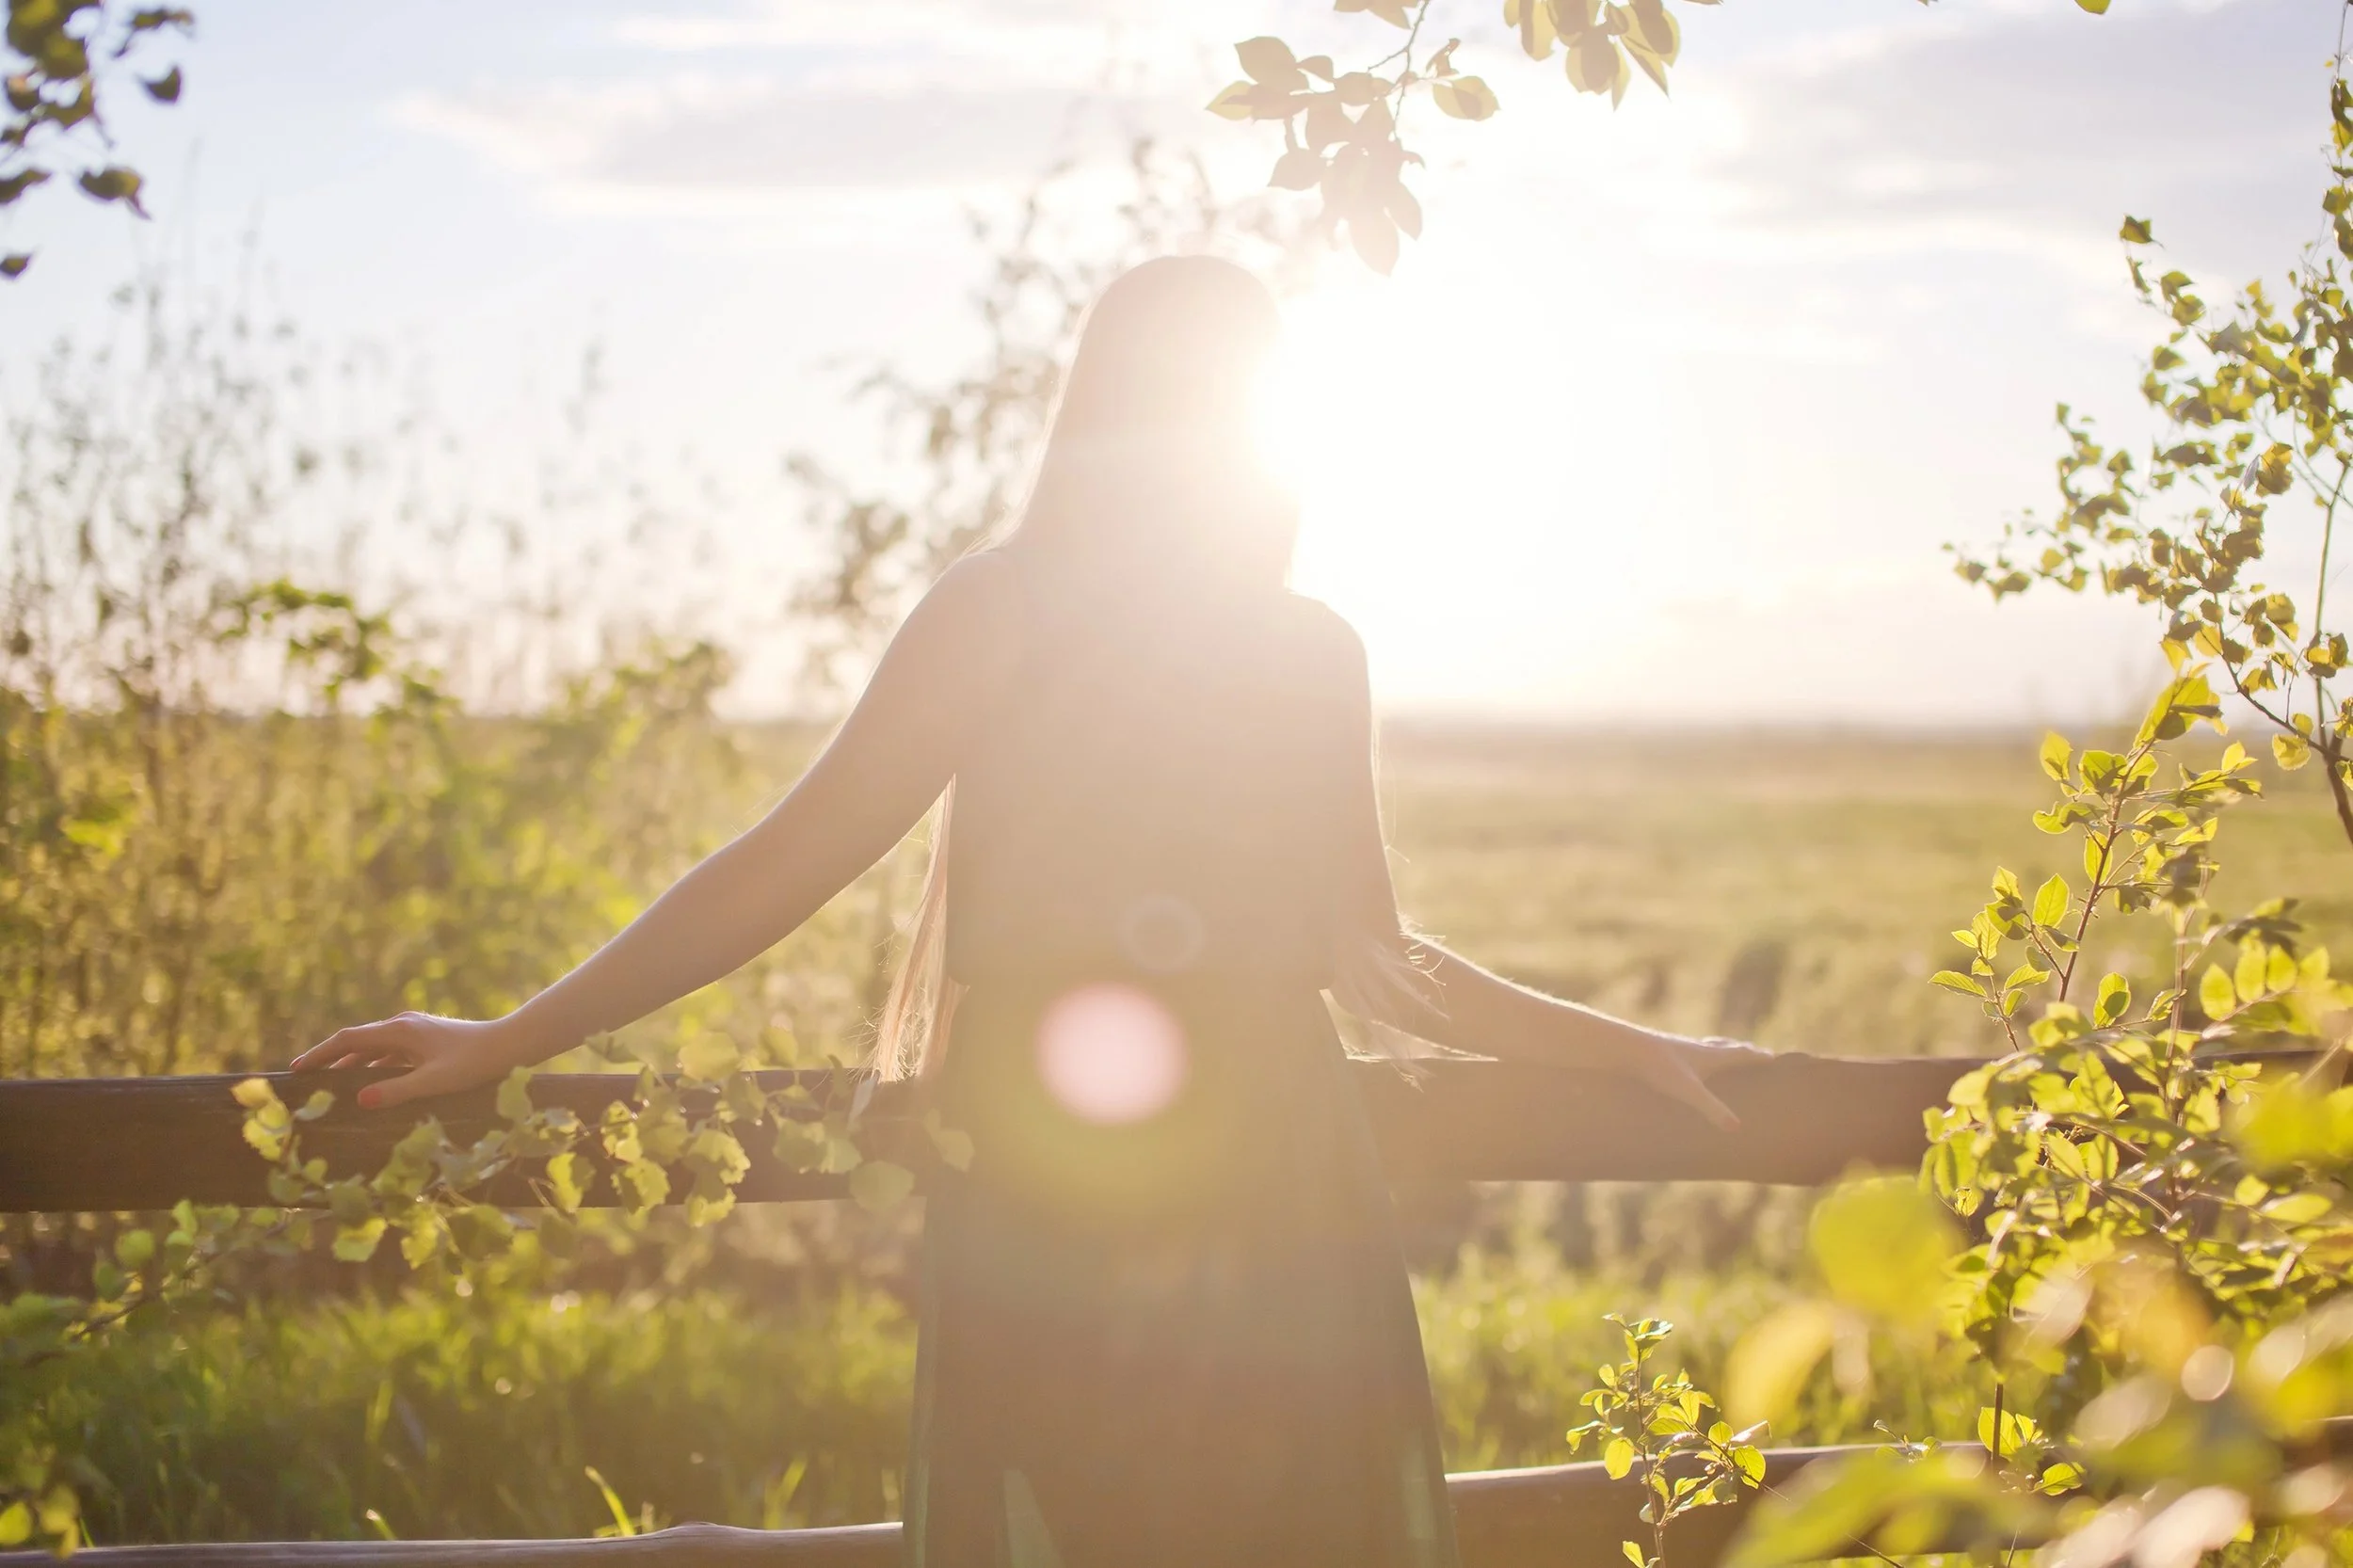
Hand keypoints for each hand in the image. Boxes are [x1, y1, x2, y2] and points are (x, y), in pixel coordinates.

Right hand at [289, 1011, 536, 1110]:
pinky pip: (391, 1052)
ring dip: (353, 1064)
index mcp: (400, 1031)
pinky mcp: (427, 1039)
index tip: (296, 1069)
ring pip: (375, 1048)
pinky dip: (375, 1066)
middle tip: (306, 1079)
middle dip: (331, 1059)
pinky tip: (372, 1083)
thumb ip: (397, 1091)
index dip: (320, 1054)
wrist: (511, 1044)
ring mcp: (416, 1031)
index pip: (348, 1039)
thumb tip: (360, 1099)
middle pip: (357, 1041)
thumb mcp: (434, 1082)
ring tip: (332, 1085)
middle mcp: (404, 1025)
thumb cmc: (475, 1064)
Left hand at [1610, 1032, 1766, 1133]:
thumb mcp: (1689, 1092)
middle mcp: (1699, 1048)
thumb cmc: (1659, 1068)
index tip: (1774, 1058)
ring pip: (1709, 1046)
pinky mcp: (1665, 1050)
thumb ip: (1712, 1109)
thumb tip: (1736, 1128)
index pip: (1742, 1055)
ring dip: (1722, 1049)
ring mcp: (1681, 1048)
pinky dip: (1699, 1053)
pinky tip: (1689, 1057)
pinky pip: (1689, 1050)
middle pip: (1728, 1047)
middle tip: (1756, 1052)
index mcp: (1711, 1056)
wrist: (1627, 1047)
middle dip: (1744, 1051)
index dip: (1758, 1058)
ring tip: (1726, 1050)